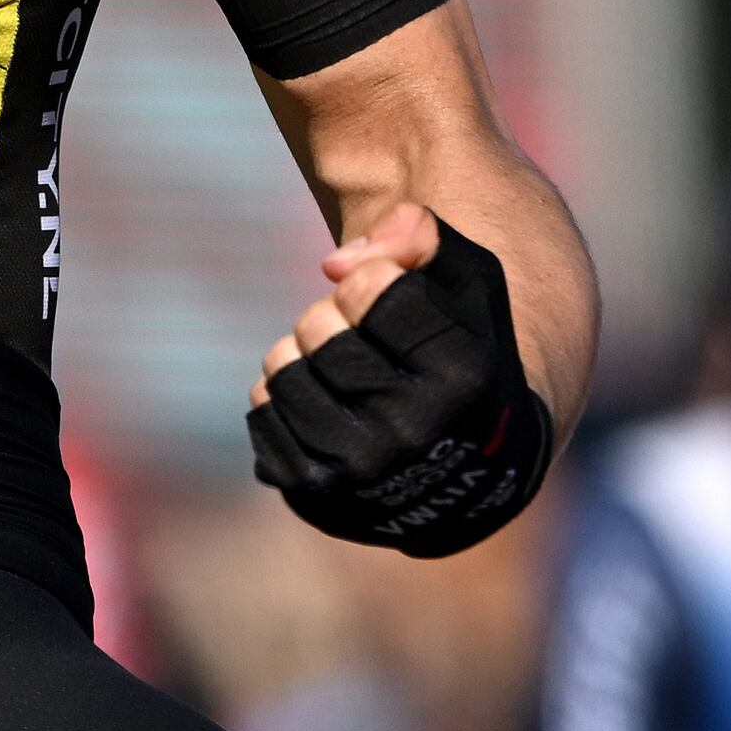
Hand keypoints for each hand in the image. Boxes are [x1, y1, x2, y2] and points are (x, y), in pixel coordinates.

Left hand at [245, 205, 553, 551]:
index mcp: (461, 378)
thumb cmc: (465, 354)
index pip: (367, 286)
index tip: (394, 305)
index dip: (372, 281)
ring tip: (343, 373)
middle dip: (333, 317)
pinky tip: (324, 405)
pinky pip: (261, 410)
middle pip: (318, 327)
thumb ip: (420, 235)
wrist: (469, 464)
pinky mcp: (315, 495)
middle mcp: (411, 433)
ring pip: (281, 368)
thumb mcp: (469, 284)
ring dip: (303, 355)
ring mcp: (360, 472)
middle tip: (365, 341)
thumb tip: (331, 264)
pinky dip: (283, 394)